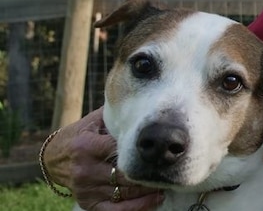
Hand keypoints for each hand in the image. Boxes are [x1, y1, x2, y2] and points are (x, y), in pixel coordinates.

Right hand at [44, 107, 161, 209]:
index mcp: (86, 146)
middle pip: (125, 174)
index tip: (163, 148)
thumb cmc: (83, 134)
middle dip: (150, 173)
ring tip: (168, 182)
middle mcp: (85, 169)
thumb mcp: (95, 120)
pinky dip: (137, 207)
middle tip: (172, 168)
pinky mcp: (87, 202)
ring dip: (148, 190)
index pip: (119, 150)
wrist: (55, 158)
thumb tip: (146, 98)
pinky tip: (155, 200)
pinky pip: (115, 210)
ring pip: (124, 192)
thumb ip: (117, 114)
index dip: (143, 151)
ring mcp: (85, 188)